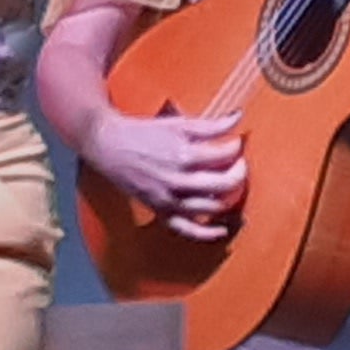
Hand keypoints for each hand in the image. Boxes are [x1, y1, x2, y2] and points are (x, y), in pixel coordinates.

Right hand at [85, 107, 244, 239]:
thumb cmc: (144, 133)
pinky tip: (222, 229)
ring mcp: (169, 199)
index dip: (236, 148)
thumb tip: (238, 116)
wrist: (109, 146)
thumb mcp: (178, 124)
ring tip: (235, 189)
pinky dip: (207, 232)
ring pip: (210, 207)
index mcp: (184, 154)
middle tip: (240, 165)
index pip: (224, 156)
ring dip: (229, 200)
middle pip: (223, 184)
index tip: (238, 144)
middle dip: (238, 174)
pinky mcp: (160, 211)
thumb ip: (210, 124)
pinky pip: (188, 229)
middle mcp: (178, 180)